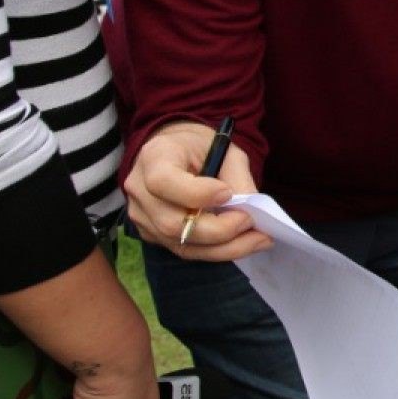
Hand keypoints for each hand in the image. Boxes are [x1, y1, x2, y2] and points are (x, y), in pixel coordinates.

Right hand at [124, 123, 267, 261]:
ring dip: (224, 247)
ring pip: (181, 245)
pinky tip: (242, 243)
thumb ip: (237, 177)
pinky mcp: (151, 234)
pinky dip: (217, 251)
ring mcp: (141, 216)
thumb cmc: (201, 147)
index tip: (228, 193)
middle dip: (219, 230)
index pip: (163, 182)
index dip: (196, 194)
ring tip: (258, 240)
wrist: (176, 151)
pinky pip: (184, 251)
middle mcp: (139, 190)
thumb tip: (250, 209)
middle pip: (173, 224)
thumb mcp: (225, 150)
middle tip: (252, 223)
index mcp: (153, 158)